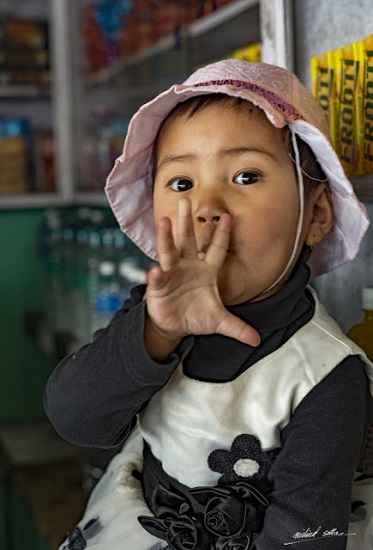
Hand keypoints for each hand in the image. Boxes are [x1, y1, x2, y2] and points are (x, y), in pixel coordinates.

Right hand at [145, 198, 259, 359]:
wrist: (176, 326)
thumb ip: (237, 328)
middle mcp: (188, 266)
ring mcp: (172, 274)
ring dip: (166, 237)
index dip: (222, 234)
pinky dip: (156, 275)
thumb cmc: (197, 316)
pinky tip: (155, 271)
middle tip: (185, 200)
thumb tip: (256, 340)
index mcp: (206, 270)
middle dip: (187, 221)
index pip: (216, 249)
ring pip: (169, 252)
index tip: (228, 216)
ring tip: (164, 222)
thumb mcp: (219, 322)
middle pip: (188, 240)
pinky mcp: (159, 286)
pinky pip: (158, 278)